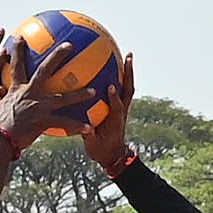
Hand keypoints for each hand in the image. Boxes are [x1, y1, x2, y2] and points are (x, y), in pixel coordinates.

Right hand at [0, 38, 81, 148]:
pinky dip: (77, 126)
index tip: (21, 37)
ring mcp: (38, 107)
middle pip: (46, 70)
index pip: (17, 65)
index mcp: (17, 89)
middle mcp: (30, 94)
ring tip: (94, 91)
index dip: (18, 50)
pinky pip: (64, 123)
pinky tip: (89, 128)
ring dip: (80, 94)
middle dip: (57, 55)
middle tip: (69, 45)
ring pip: (63, 98)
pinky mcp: (43, 122)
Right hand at [79, 59, 137, 175]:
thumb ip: (88, 136)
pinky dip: (121, 76)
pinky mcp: (119, 107)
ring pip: (128, 87)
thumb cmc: (101, 151)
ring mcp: (122, 109)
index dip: (114, 98)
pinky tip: (113, 64)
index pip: (117, 108)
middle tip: (128, 57)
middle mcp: (121, 112)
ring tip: (127, 55)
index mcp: (115, 122)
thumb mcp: (92, 146)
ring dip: (128, 72)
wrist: (113, 156)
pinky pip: (122, 89)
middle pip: (128, 90)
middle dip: (129, 75)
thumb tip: (84, 128)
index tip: (111, 87)